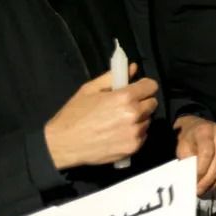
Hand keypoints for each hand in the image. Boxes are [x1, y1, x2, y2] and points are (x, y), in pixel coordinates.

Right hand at [44, 65, 158, 169]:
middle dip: (141, 102)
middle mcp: (134, 115)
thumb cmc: (74, 115)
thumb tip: (133, 68)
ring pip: (147, 120)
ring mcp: (135, 133)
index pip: (151, 86)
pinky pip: (143, 136)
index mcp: (125, 98)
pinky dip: (135, 134)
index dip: (144, 86)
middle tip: (124, 106)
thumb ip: (113, 77)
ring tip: (118, 121)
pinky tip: (118, 133)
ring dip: (138, 119)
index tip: (137, 89)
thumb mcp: (90, 89)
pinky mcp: (133, 148)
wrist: (62, 144)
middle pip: (152, 103)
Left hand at [174, 115, 215, 195]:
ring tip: (208, 188)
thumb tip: (191, 181)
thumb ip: (187, 162)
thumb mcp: (182, 148)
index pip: (207, 154)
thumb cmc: (188, 139)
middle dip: (210, 179)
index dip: (202, 171)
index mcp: (205, 130)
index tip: (194, 184)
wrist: (196, 127)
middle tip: (201, 191)